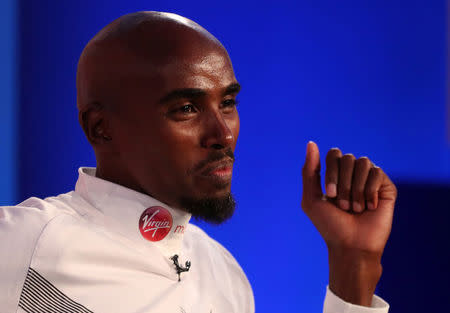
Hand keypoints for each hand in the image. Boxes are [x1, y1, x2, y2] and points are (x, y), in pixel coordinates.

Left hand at [301, 141, 396, 305]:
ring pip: (363, 162)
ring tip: (355, 208)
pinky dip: (370, 191)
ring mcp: (370, 179)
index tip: (329, 195)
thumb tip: (311, 142)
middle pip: (347, 157)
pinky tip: (370, 207)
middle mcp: (353, 173)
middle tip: (343, 206)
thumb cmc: (330, 224)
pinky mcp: (386, 187)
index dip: (331, 172)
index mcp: (336, 173)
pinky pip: (378, 172)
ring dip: (355, 189)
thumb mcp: (311, 198)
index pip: (334, 153)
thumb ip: (309, 170)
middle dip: (342, 183)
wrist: (351, 245)